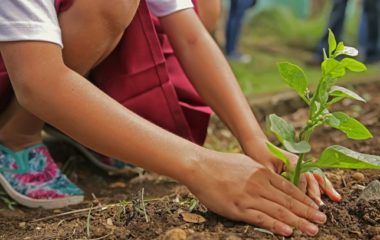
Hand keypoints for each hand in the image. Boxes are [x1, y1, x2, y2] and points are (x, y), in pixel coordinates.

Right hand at [185, 151, 326, 235]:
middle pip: (289, 201)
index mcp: (262, 173)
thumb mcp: (246, 163)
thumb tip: (272, 180)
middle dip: (307, 212)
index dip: (305, 200)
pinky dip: (276, 225)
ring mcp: (249, 196)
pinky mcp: (238, 207)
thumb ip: (260, 173)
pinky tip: (288, 232)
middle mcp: (260, 184)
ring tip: (313, 229)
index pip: (290, 188)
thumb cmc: (221, 164)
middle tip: (322, 220)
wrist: (200, 166)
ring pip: (279, 211)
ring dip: (298, 221)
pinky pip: (260, 218)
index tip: (317, 207)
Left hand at [243, 138, 341, 205]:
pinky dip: (323, 185)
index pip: (301, 177)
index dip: (303, 191)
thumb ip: (276, 179)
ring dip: (325, 188)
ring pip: (316, 177)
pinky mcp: (300, 168)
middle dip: (316, 193)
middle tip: (319, 207)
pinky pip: (314, 177)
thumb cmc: (258, 155)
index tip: (305, 203)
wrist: (257, 144)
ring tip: (335, 199)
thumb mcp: (264, 168)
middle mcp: (299, 162)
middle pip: (311, 178)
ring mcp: (301, 165)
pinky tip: (332, 194)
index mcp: (291, 160)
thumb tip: (282, 195)